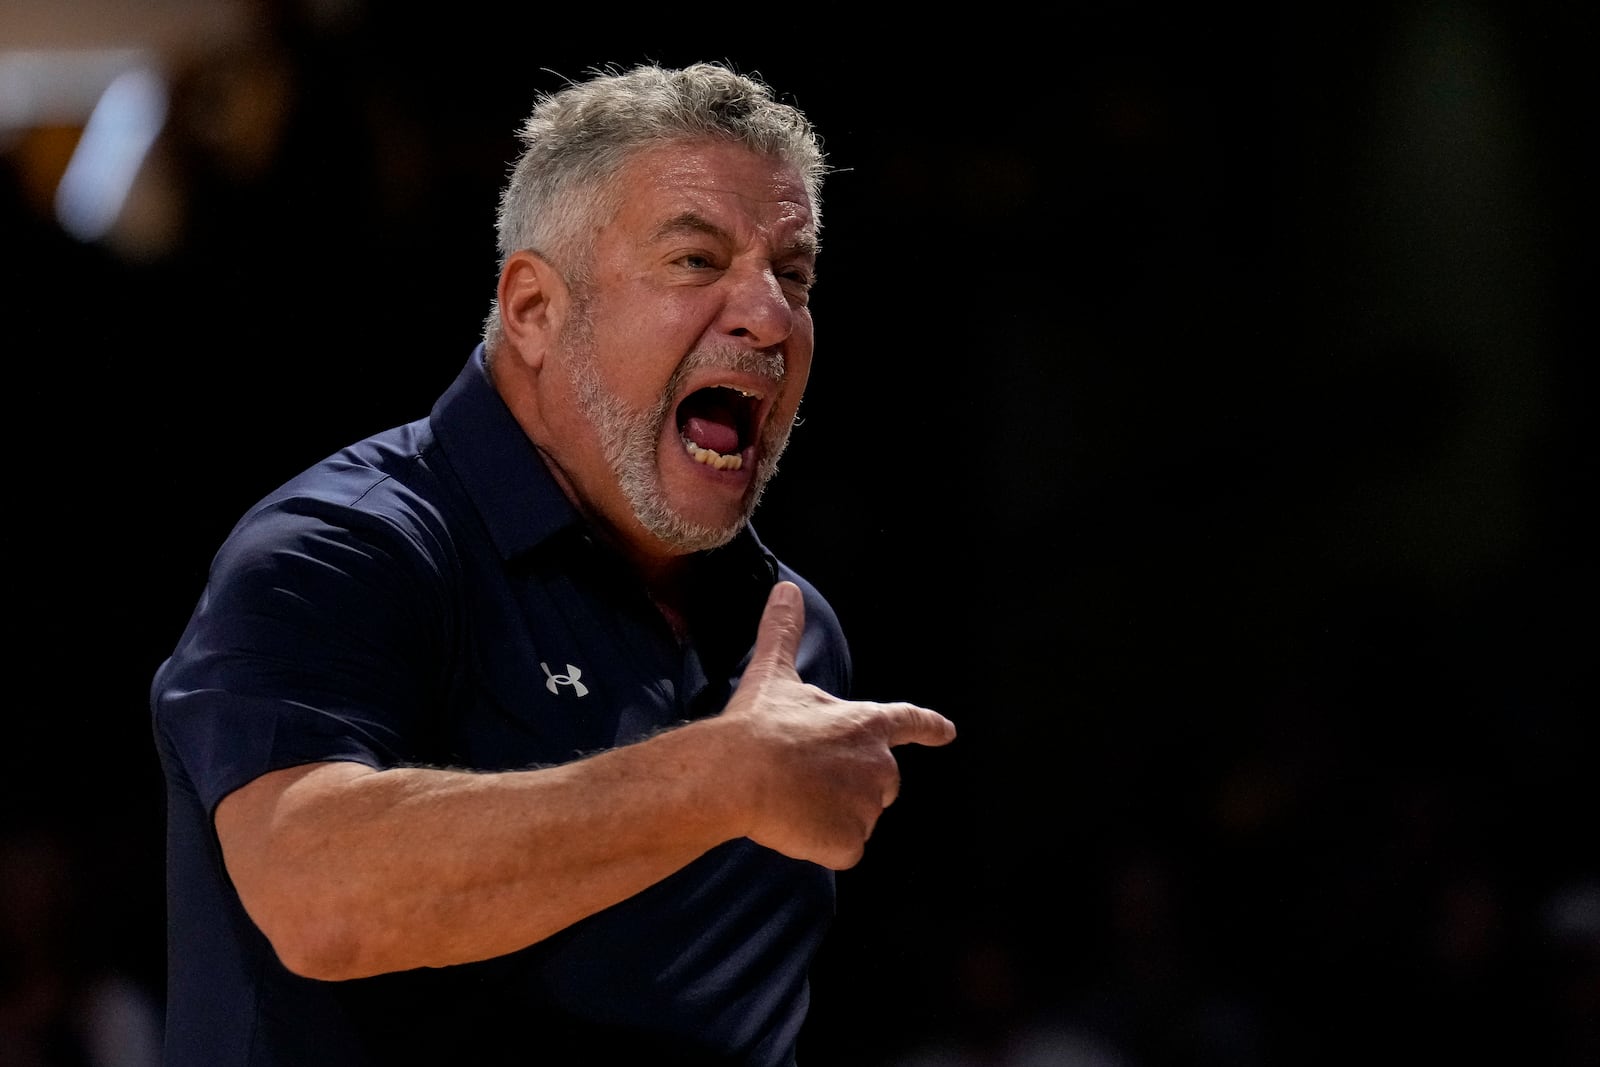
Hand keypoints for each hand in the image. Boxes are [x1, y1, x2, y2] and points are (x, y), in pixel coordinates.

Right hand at [722, 581, 955, 868]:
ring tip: (792, 799)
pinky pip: (840, 849)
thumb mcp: (774, 674)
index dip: (928, 727)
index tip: (948, 732)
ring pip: (857, 818)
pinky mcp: (851, 842)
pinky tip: (793, 825)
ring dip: (829, 815)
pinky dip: (819, 844)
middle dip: (852, 784)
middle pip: (882, 782)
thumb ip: (784, 632)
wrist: (740, 773)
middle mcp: (879, 765)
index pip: (909, 722)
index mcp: (867, 725)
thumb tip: (784, 588)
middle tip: (806, 778)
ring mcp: (868, 807)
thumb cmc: (759, 725)